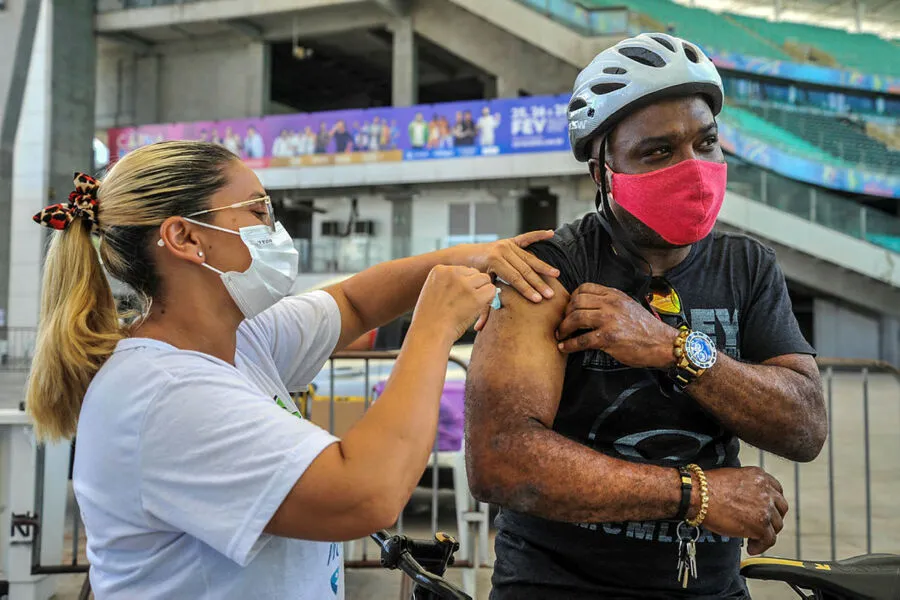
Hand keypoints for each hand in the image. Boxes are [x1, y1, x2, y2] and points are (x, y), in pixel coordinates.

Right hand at [412, 265, 495, 343]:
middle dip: (474, 286)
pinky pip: (491, 290)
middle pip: (474, 273)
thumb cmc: (431, 318)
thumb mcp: (433, 291)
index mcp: (439, 270)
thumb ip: (449, 281)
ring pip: (485, 279)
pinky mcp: (475, 296)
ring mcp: (464, 284)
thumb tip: (474, 275)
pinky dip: (489, 299)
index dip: (463, 284)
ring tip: (470, 306)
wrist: (429, 333)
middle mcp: (451, 273)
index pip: (462, 270)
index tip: (457, 297)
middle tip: (466, 302)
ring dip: (481, 292)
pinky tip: (478, 308)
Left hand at [464, 231, 559, 303]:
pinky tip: (550, 233)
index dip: (527, 290)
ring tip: (556, 274)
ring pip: (528, 258)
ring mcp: (506, 245)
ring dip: (543, 267)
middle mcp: (501, 251)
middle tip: (551, 294)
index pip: (514, 278)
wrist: (462, 257)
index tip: (538, 299)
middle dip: (538, 283)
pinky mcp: (509, 241)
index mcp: (493, 261)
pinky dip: (538, 235)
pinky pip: (526, 238)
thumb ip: (481, 307)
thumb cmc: (471, 277)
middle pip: (524, 269)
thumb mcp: (476, 290)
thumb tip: (479, 329)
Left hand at [555, 283, 677, 367]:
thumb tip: (589, 306)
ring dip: (564, 328)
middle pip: (576, 302)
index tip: (569, 308)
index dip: (572, 298)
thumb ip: (610, 303)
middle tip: (563, 323)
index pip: (585, 288)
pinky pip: (581, 340)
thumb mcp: (628, 306)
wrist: (662, 344)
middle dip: (565, 314)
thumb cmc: (645, 328)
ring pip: (576, 318)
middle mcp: (611, 304)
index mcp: (615, 295)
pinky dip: (569, 345)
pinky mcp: (608, 338)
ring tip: (561, 335)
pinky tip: (565, 348)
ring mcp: (609, 320)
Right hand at [703, 467, 788, 554]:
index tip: (767, 509)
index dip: (772, 502)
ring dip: (767, 533)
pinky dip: (761, 546)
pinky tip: (752, 547)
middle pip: (780, 508)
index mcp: (759, 476)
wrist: (698, 495)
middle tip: (764, 524)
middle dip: (773, 517)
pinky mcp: (760, 525)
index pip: (777, 490)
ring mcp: (765, 508)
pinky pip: (769, 540)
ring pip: (777, 525)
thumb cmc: (707, 487)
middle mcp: (766, 491)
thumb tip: (747, 499)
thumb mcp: (732, 477)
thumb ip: (747, 486)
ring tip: (755, 538)